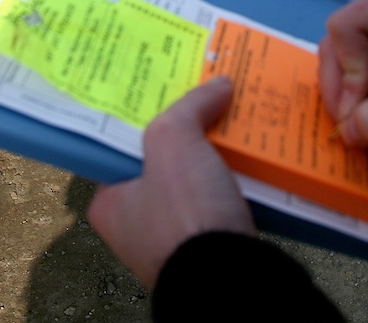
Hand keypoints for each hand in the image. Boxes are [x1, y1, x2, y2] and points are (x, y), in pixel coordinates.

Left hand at [87, 77, 254, 287]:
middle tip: (205, 95)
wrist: (233, 282)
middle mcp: (138, 223)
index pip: (122, 146)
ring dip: (218, 153)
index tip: (166, 88)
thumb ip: (190, 106)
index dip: (145, 114)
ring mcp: (179, 237)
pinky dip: (239, 178)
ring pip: (198, 178)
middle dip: (188, 131)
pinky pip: (224, 198)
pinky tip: (256, 154)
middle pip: (164, 158)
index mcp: (111, 202)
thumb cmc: (185, 213)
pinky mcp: (215, 245)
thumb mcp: (173, 141)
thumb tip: (219, 84)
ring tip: (236, 116)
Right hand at [319, 0, 367, 146]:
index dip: (346, 69)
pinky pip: (354, 81)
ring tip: (365, 130)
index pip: (347, 25)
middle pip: (336, 43)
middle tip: (351, 127)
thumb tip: (347, 132)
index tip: (357, 107)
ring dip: (345, 99)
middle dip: (340, 87)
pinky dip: (356, 106)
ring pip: (339, 63)